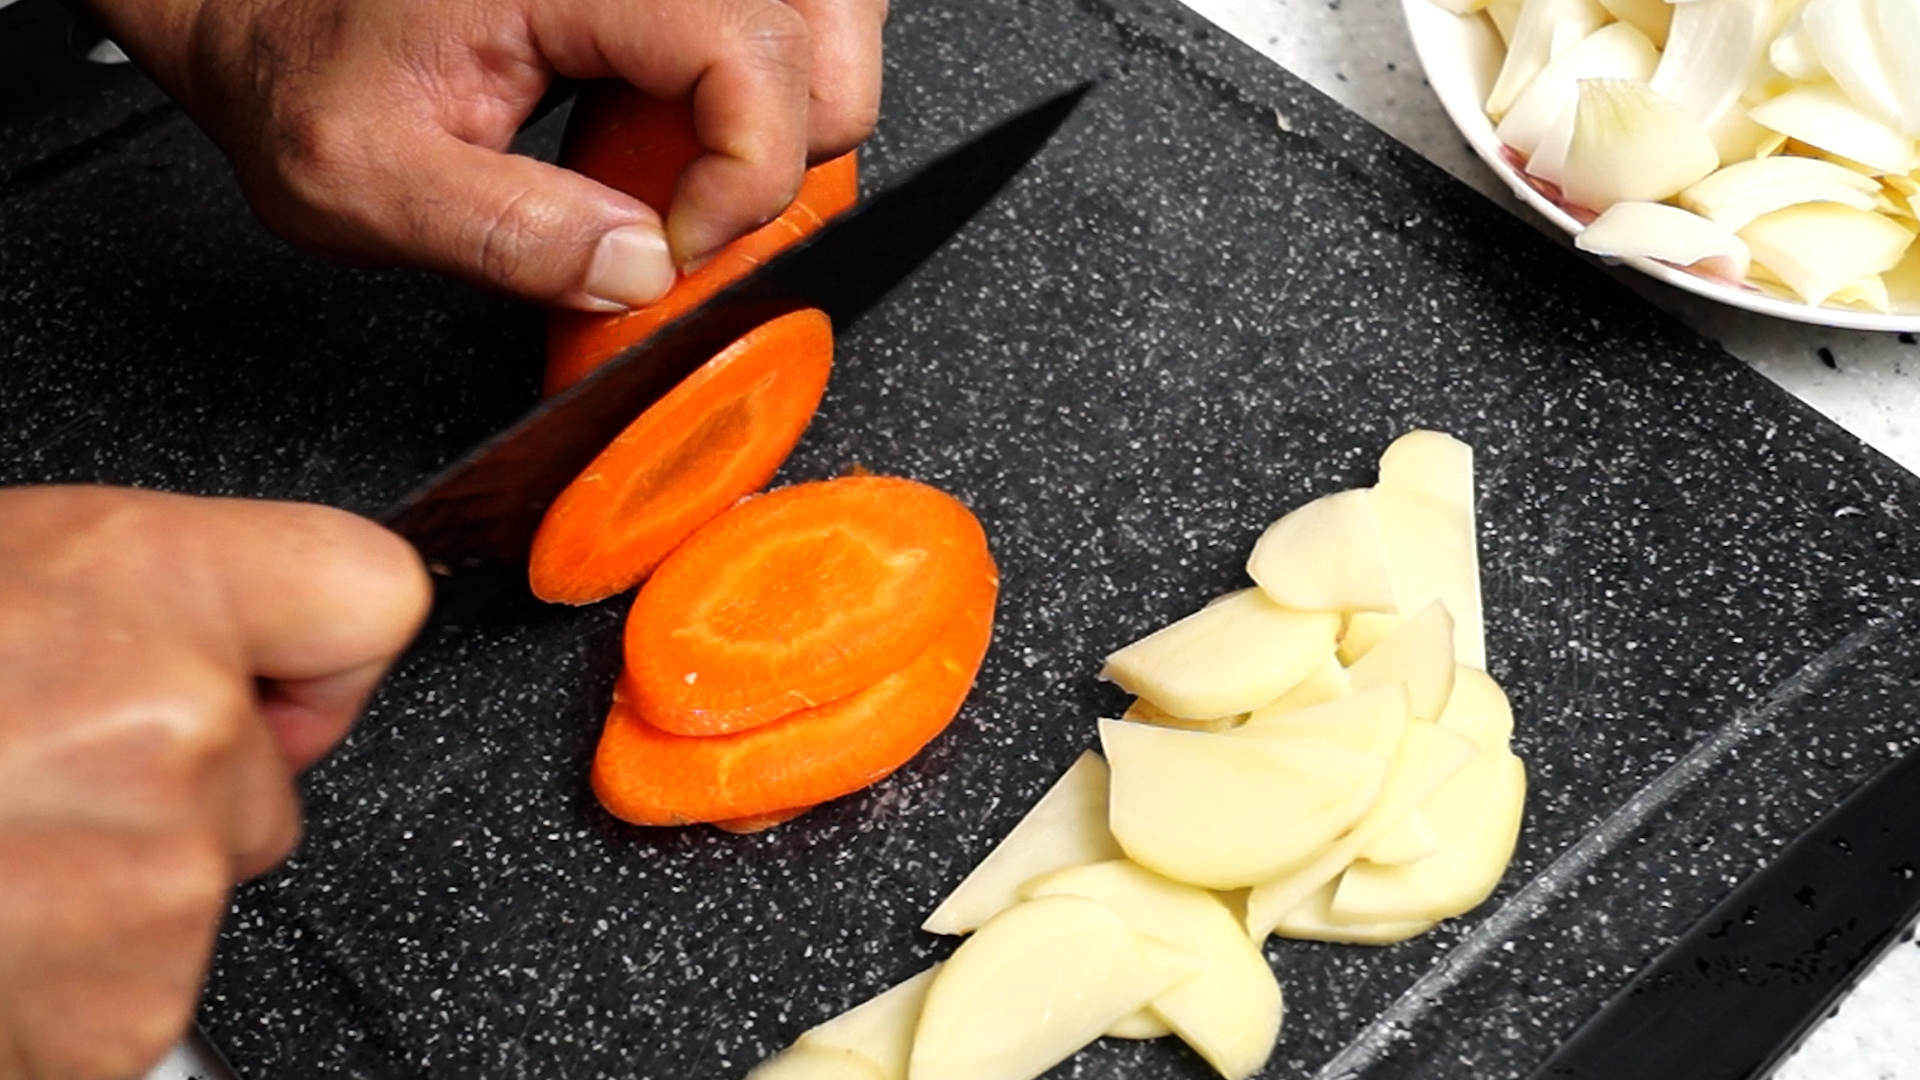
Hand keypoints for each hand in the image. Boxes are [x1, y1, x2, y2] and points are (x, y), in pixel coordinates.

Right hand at [0, 488, 428, 1079]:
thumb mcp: (5, 569)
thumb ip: (146, 602)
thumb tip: (245, 652)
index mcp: (151, 587)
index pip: (372, 596)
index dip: (316, 646)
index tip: (272, 671)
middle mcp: (174, 729)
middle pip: (269, 769)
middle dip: (174, 780)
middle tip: (18, 771)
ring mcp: (153, 884)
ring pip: (203, 877)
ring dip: (115, 876)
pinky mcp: (119, 1017)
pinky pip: (147, 980)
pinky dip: (74, 974)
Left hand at [76, 0, 885, 311]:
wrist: (274, 21)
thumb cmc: (307, 76)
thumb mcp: (364, 182)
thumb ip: (506, 235)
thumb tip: (641, 273)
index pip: (746, 55)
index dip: (744, 177)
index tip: (676, 251)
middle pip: (818, 44)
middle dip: (783, 159)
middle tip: (688, 218)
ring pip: (830, 34)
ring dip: (796, 123)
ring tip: (697, 175)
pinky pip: (792, 31)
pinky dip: (780, 99)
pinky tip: (701, 135)